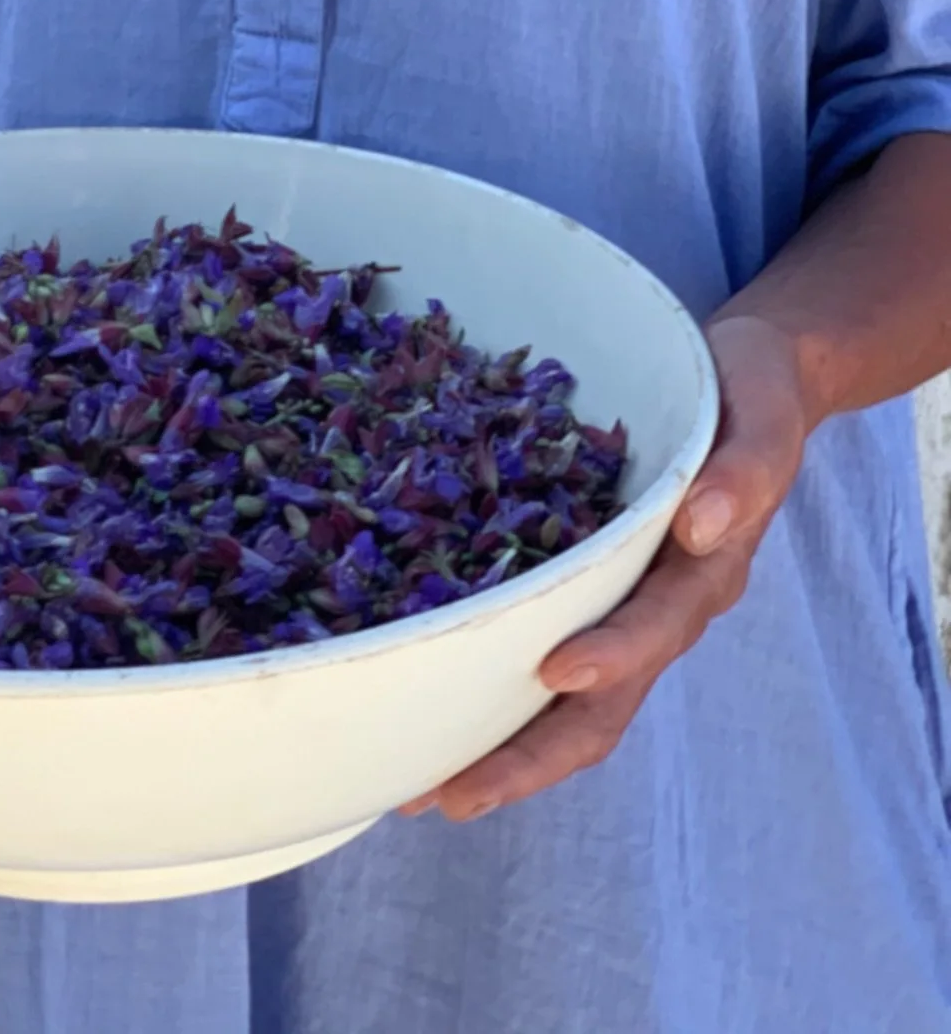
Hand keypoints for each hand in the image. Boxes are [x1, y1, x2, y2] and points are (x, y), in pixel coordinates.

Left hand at [399, 310, 809, 823]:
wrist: (749, 385)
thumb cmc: (747, 395)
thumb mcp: (757, 414)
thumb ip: (744, 469)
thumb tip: (701, 524)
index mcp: (700, 574)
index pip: (651, 630)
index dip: (609, 657)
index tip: (553, 671)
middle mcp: (660, 609)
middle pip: (598, 705)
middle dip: (528, 755)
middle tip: (447, 792)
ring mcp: (622, 608)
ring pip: (565, 703)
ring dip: (501, 747)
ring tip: (419, 782)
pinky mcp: (588, 587)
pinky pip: (538, 649)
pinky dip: (493, 688)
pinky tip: (430, 701)